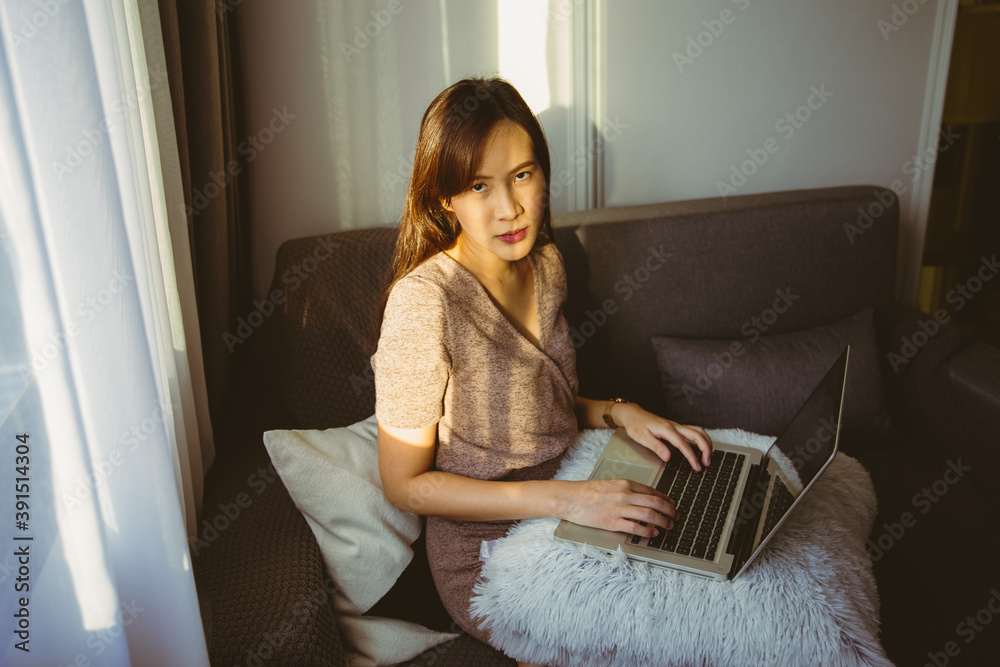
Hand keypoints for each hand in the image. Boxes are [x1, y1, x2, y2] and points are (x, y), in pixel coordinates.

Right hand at [558, 478, 676, 537]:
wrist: (570, 498)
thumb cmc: (588, 491)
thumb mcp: (610, 484)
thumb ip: (627, 490)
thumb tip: (645, 498)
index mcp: (625, 484)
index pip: (652, 491)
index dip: (666, 499)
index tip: (672, 504)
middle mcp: (624, 495)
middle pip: (655, 503)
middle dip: (670, 511)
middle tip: (676, 516)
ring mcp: (619, 509)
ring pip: (649, 515)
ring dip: (663, 522)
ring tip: (669, 526)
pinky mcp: (612, 522)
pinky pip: (636, 528)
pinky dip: (648, 531)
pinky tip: (653, 533)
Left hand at [613, 403, 712, 470]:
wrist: (633, 414)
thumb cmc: (636, 425)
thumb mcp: (642, 438)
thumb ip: (656, 447)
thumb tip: (667, 457)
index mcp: (667, 429)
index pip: (683, 444)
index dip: (692, 456)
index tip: (697, 466)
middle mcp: (674, 426)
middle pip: (697, 435)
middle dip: (706, 449)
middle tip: (707, 463)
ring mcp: (677, 426)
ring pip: (698, 431)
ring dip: (706, 442)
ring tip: (709, 456)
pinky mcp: (676, 427)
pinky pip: (694, 431)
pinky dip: (702, 439)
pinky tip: (702, 446)